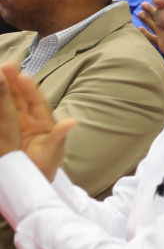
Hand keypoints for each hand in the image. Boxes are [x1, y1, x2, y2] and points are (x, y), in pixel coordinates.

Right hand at [0, 63, 76, 180]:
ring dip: (2, 90)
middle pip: (19, 98)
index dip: (30, 88)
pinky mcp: (4, 131)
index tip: (24, 75)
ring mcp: (14, 125)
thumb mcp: (53, 152)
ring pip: (7, 104)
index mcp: (43, 123)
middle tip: (5, 66)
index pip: (36, 101)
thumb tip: (72, 122)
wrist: (29, 183)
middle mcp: (27, 121)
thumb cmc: (45, 167)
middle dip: (13, 82)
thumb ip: (59, 137)